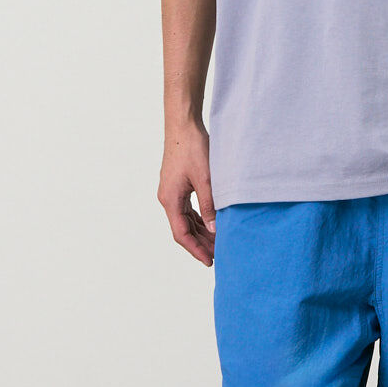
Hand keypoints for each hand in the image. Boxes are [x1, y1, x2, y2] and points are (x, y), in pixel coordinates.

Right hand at [159, 121, 215, 264]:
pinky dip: (200, 219)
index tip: (210, 261)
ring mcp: (172, 192)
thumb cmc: (192, 148)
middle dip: (200, 244)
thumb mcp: (206, 179)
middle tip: (219, 255)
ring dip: (201, 232)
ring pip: (186, 220)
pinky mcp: (178, 186)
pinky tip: (213, 224)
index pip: (181, 234)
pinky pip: (188, 209)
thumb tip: (215, 230)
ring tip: (219, 242)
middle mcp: (168, 198)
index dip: (196, 250)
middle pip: (183, 229)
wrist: (183, 125)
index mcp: (171, 200)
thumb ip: (210, 206)